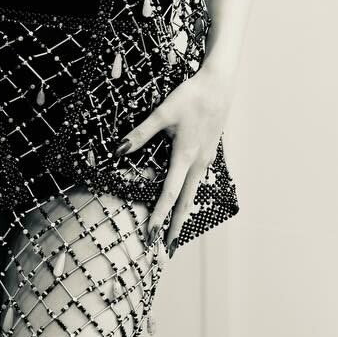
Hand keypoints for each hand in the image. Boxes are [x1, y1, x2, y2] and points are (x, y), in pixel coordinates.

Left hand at [114, 68, 232, 251]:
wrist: (219, 85)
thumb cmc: (191, 96)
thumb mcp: (162, 113)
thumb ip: (140, 134)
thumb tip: (118, 150)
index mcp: (186, 156)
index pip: (170, 194)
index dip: (159, 215)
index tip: (151, 234)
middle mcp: (198, 164)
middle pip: (185, 203)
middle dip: (174, 228)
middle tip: (166, 251)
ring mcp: (205, 160)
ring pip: (192, 195)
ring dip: (182, 215)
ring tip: (173, 234)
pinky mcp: (208, 155)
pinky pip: (196, 183)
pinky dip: (188, 199)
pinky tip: (182, 204)